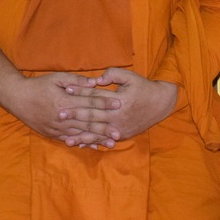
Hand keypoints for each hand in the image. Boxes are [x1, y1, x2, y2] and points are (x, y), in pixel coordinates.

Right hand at [4, 73, 120, 147]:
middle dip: (105, 127)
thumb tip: (95, 82)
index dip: (104, 103)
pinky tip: (93, 146)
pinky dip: (83, 143)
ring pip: (81, 134)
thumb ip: (76, 81)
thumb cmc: (38, 85)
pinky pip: (70, 140)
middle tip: (119, 132)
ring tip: (111, 143)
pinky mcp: (52, 134)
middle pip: (87, 122)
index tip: (119, 104)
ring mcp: (57, 127)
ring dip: (97, 139)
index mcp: (64, 101)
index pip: (89, 102)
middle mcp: (62, 117)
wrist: (18, 98)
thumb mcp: (57, 78)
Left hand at [57, 68, 178, 142]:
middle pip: (93, 116)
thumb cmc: (143, 87)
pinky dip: (92, 142)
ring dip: (81, 135)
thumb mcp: (130, 76)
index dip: (80, 93)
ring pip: (97, 132)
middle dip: (75, 115)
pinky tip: (81, 145)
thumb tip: (98, 79)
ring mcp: (119, 129)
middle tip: (59, 114)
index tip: (66, 90)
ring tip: (66, 139)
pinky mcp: (121, 135)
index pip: (95, 97)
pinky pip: (104, 140)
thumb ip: (113, 74)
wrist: (160, 104)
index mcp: (119, 101)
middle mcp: (118, 117)